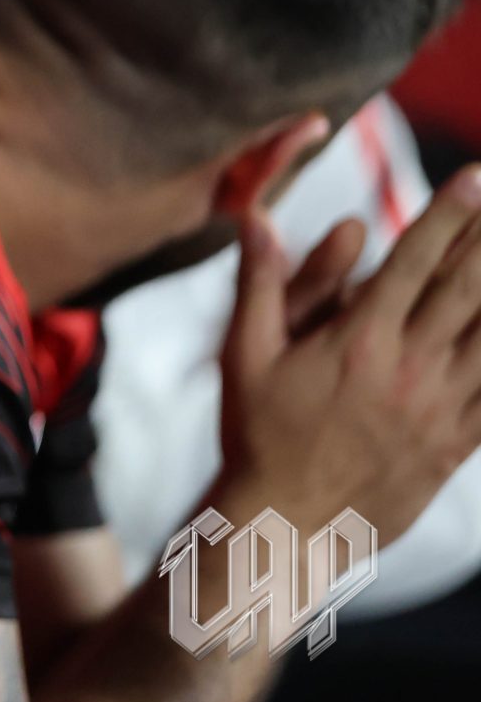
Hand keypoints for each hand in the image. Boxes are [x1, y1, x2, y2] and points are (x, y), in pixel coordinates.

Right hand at [219, 168, 480, 540]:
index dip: (447, 217)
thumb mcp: (242, 354)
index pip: (412, 262)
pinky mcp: (455, 445)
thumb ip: (258, 283)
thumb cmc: (256, 433)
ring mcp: (438, 408)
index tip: (473, 179)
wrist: (287, 522)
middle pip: (465, 291)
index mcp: (358, 340)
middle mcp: (408, 368)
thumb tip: (255, 219)